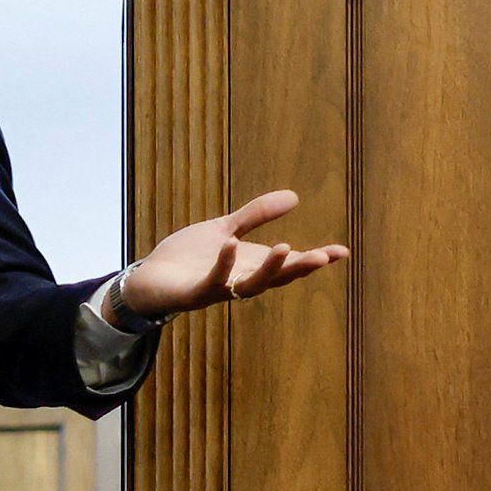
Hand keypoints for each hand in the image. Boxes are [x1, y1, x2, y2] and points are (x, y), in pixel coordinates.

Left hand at [116, 189, 349, 317]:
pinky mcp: (194, 293)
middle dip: (299, 268)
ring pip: (250, 285)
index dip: (314, 259)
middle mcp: (240, 281)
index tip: (341, 252)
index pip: (288, 265)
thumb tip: (294, 196)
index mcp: (250, 266)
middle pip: (276, 279)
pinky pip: (212, 282)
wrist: (149, 278)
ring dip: (269, 269)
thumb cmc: (188, 258)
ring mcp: (218, 289)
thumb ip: (255, 216)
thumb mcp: (225, 230)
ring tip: (285, 247)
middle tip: (323, 256)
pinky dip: (223, 265)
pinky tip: (231, 244)